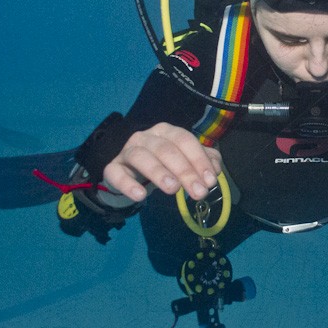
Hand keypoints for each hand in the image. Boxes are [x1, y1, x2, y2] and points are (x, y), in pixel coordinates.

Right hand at [103, 122, 220, 201]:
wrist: (129, 172)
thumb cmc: (163, 164)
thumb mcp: (186, 160)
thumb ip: (204, 161)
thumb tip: (215, 170)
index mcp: (167, 132)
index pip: (185, 140)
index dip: (199, 159)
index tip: (210, 180)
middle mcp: (146, 136)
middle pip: (166, 149)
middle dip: (185, 170)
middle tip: (198, 192)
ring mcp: (127, 150)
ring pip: (142, 157)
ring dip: (159, 172)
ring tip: (173, 189)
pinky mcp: (112, 167)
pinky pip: (116, 173)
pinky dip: (127, 184)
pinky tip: (140, 196)